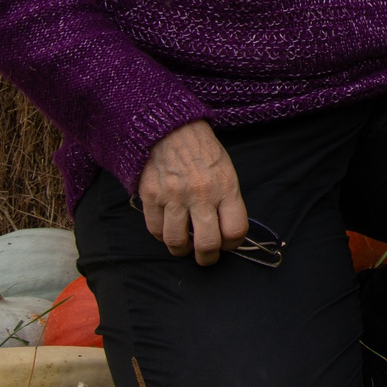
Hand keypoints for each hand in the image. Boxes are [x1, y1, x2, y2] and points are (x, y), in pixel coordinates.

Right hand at [134, 121, 249, 264]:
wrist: (171, 128)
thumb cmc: (203, 151)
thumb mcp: (227, 171)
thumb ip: (228, 201)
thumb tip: (226, 232)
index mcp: (225, 187)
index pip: (235, 230)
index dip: (233, 244)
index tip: (228, 243)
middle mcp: (201, 194)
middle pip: (207, 244)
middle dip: (208, 258)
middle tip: (206, 257)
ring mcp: (173, 196)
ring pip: (177, 242)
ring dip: (182, 250)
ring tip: (185, 247)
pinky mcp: (151, 196)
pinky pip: (155, 230)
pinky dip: (162, 236)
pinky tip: (168, 229)